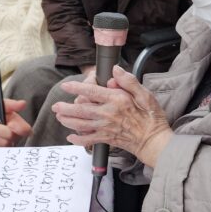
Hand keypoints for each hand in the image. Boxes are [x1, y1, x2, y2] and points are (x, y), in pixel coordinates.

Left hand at [0, 98, 32, 162]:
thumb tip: (22, 103)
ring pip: (2, 143)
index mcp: (17, 124)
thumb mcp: (0, 106)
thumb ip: (11, 105)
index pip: (25, 129)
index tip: (10, 124)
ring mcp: (4, 144)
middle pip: (11, 136)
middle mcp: (13, 136)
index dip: (19, 128)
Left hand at [54, 65, 172, 167]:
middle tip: (56, 106)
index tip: (66, 86)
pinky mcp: (106, 139)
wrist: (154, 141)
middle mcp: (108, 114)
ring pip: (81, 124)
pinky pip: (88, 140)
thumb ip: (129, 81)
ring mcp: (106, 128)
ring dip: (68, 121)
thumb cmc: (151, 118)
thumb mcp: (145, 94)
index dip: (77, 88)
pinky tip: (71, 137)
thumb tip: (115, 70)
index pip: (92, 92)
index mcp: (117, 100)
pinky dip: (78, 140)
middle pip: (81, 110)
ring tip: (60, 117)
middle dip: (65, 108)